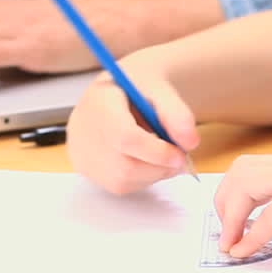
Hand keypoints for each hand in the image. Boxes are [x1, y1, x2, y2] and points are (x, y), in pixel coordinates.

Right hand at [66, 58, 200, 194]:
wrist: (117, 91)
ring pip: (124, 180)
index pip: (124, 137)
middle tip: (179, 156)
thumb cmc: (138, 87)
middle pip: (124, 165)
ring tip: (160, 152)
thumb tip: (190, 142)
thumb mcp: (160, 88)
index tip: (181, 154)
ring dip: (153, 172)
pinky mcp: (86, 169)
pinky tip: (145, 158)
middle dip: (159, 165)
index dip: (156, 151)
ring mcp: (81, 153)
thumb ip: (176, 112)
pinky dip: (141, 177)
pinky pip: (119, 185)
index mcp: (99, 102)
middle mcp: (82, 130)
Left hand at [214, 116, 271, 257]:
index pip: (263, 171)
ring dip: (230, 214)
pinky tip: (243, 251)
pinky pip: (271, 215)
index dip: (241, 195)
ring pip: (245, 182)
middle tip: (226, 232)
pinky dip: (252, 234)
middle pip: (243, 170)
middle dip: (225, 200)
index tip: (237, 223)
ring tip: (230, 241)